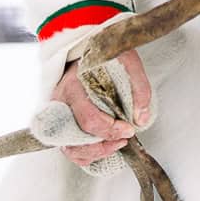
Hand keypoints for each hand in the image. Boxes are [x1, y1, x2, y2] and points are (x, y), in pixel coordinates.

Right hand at [51, 49, 152, 169]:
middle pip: (75, 139)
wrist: (87, 46)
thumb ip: (139, 88)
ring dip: (94, 153)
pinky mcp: (60, 121)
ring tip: (115, 144)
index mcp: (73, 86)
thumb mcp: (128, 61)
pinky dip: (85, 154)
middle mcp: (60, 102)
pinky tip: (103, 147)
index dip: (111, 131)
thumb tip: (141, 119)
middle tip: (124, 139)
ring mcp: (57, 114)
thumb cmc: (105, 54)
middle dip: (103, 146)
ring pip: (69, 148)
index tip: (129, 129)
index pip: (89, 119)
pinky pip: (68, 147)